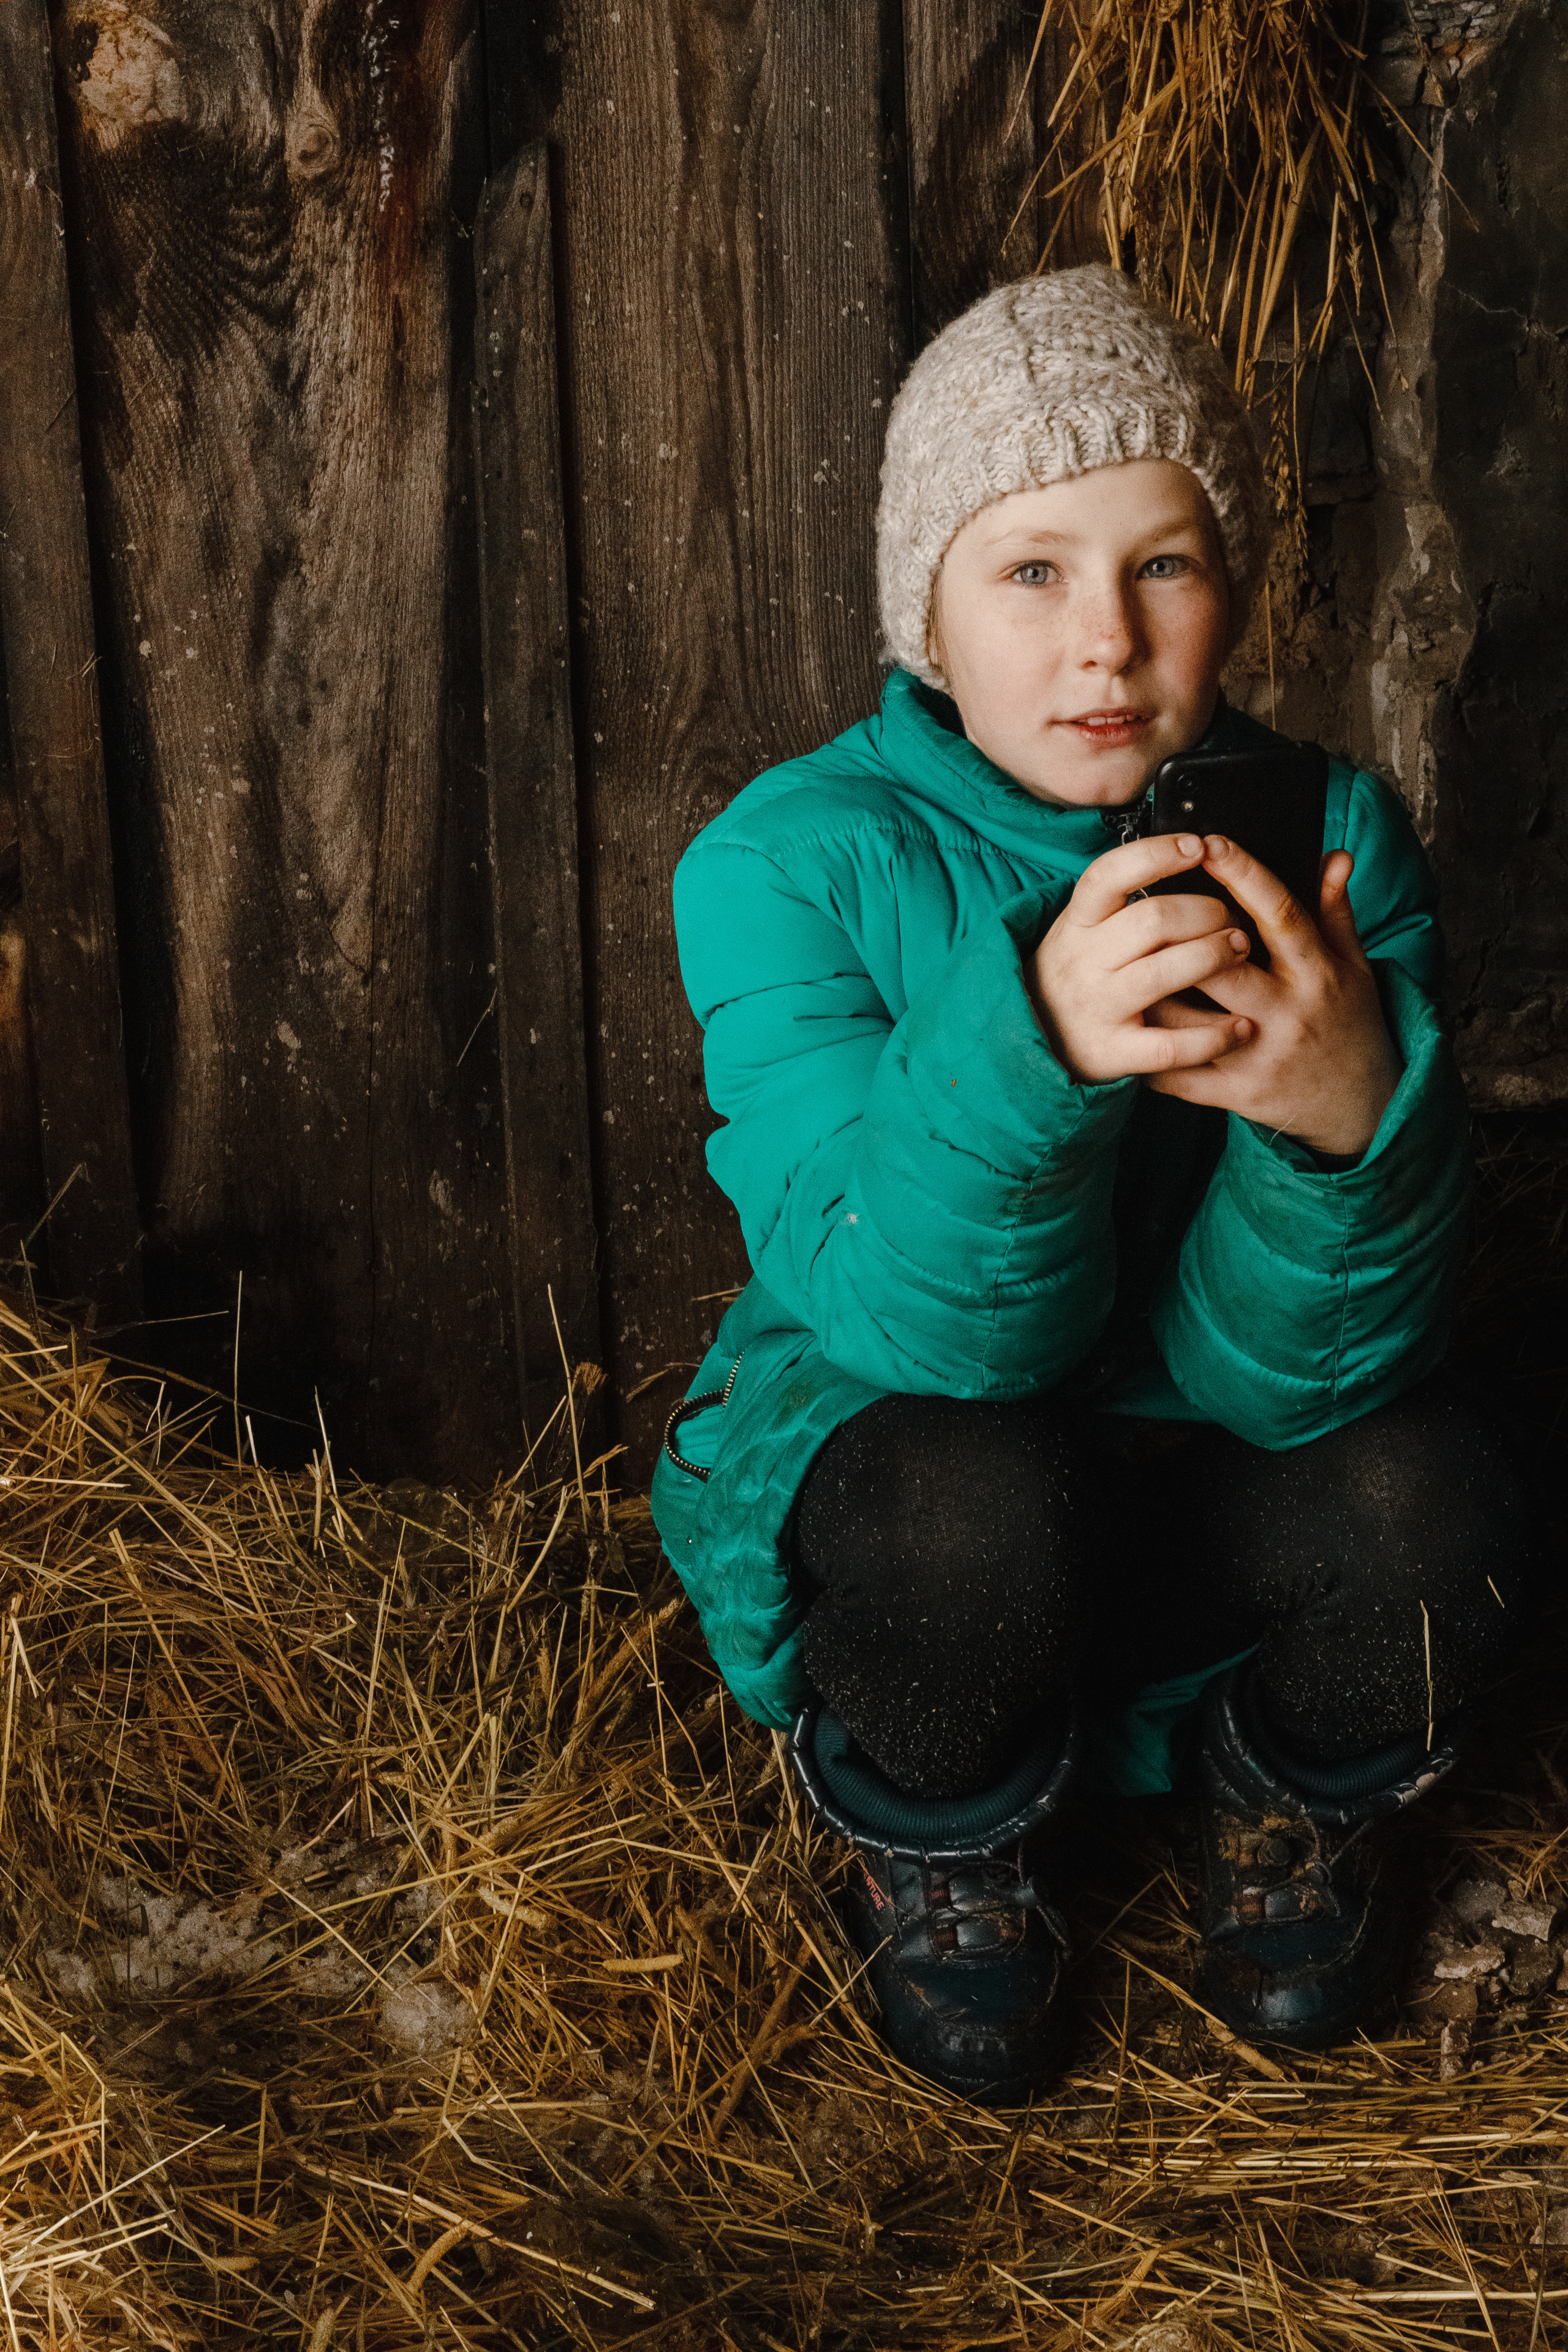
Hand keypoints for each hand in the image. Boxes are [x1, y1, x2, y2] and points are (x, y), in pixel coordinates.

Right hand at [1029, 832, 1255, 1083]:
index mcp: (1077, 923)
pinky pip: (1171, 1045)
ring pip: (1164, 974)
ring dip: (1214, 957)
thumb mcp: (1082, 929)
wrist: (1037, 1040)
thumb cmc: (1078, 975)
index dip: (1157, 854)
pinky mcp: (1113, 1053)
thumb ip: (1121, 900)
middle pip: (1152, 920)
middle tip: (1230, 918)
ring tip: (1238, 951)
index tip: (1198, 847)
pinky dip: (1214, 1036)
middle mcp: (1082, 962)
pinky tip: (1241, 1027)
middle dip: (1205, 912)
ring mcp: (1097, 1008)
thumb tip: (1188, 853)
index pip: (1109, 875)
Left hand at [1143, 839, 1401, 1156]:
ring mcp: (1260, 1056)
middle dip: (1183, 936)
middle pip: (1222, 965)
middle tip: (1149, 909)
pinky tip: (1132, 1027)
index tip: (1209, 843)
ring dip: (1152, 993)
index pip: (1279, 913)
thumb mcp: (1354, 967)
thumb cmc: (1348, 1022)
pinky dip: (1150, 1054)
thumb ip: (1335, 912)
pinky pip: (1181, 1075)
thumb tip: (1334, 855)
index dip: (1243, 874)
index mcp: (1317, 972)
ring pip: (1189, 1020)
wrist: (1362, 1104)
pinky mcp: (1239, 1093)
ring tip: (1127, 967)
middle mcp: (1288, 1012)